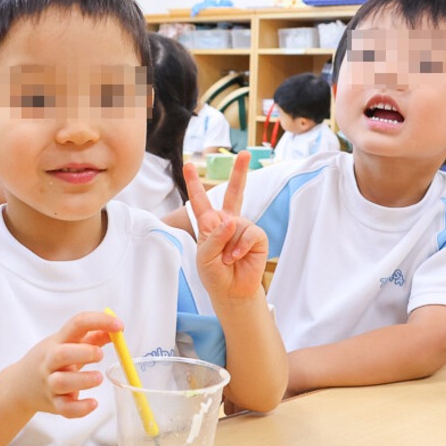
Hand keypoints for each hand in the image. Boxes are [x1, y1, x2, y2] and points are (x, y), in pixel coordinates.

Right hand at [13, 310, 120, 418]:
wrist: (20, 385)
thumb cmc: (51, 360)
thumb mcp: (66, 344)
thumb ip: (92, 337)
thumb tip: (115, 330)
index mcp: (58, 341)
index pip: (77, 324)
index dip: (99, 321)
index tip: (119, 325)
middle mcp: (51, 361)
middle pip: (61, 354)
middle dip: (83, 352)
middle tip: (100, 354)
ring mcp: (50, 383)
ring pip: (62, 382)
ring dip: (83, 380)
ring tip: (98, 378)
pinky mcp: (53, 404)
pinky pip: (65, 408)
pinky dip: (80, 408)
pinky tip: (93, 403)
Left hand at [185, 151, 268, 300]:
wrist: (231, 291)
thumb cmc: (214, 274)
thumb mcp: (205, 256)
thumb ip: (215, 237)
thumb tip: (231, 220)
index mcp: (210, 223)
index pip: (200, 200)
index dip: (193, 183)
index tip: (188, 165)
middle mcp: (228, 221)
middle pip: (234, 192)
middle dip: (239, 173)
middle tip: (244, 153)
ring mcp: (243, 228)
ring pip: (237, 224)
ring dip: (230, 245)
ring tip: (228, 259)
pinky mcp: (257, 238)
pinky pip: (250, 234)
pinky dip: (242, 247)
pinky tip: (237, 258)